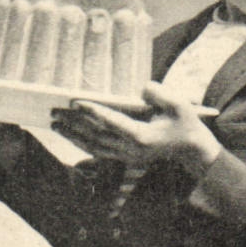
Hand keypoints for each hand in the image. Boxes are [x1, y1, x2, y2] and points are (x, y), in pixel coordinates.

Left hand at [49, 83, 219, 171]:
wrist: (192, 149)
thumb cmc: (185, 123)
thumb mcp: (179, 104)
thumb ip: (159, 94)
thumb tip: (142, 89)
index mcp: (142, 136)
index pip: (112, 122)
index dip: (92, 112)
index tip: (75, 102)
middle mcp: (131, 149)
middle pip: (96, 136)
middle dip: (73, 124)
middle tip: (54, 112)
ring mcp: (127, 156)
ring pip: (93, 147)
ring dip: (72, 136)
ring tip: (55, 124)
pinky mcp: (125, 157)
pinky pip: (98, 151)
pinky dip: (82, 143)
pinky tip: (70, 135)